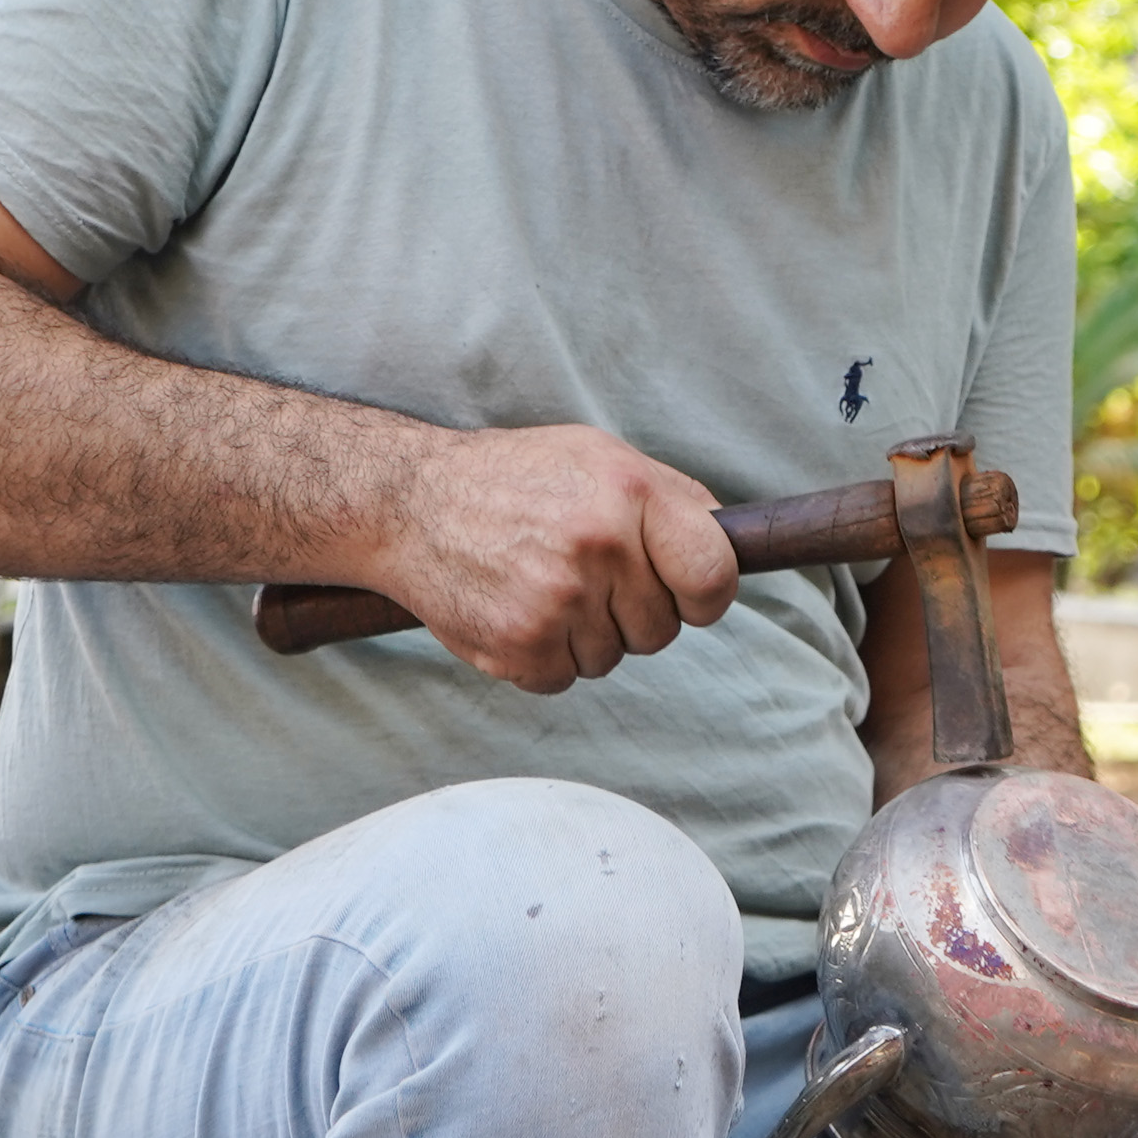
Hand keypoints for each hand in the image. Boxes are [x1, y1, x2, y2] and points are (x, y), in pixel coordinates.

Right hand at [379, 425, 740, 691]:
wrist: (408, 502)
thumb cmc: (512, 479)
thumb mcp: (598, 458)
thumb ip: (669, 499)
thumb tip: (729, 547)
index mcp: (631, 493)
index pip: (713, 576)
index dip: (706, 597)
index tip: (688, 598)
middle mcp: (600, 545)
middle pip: (661, 630)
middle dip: (630, 615)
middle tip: (583, 578)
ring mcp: (560, 598)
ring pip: (611, 658)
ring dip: (582, 637)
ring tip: (540, 586)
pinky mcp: (520, 642)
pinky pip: (563, 679)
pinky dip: (542, 658)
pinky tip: (515, 611)